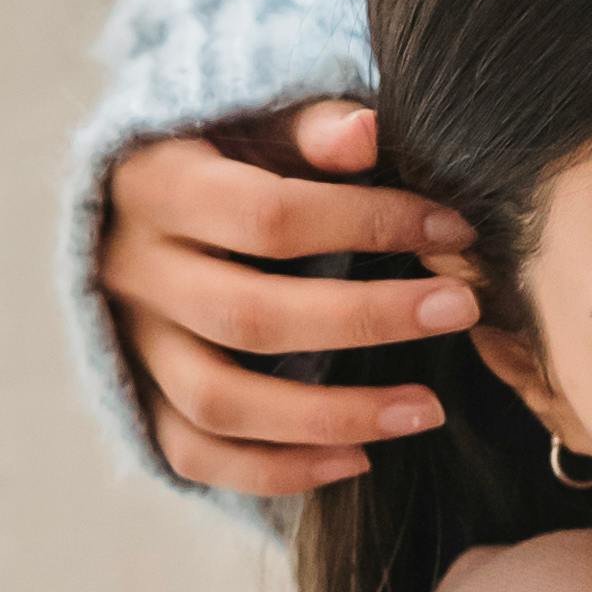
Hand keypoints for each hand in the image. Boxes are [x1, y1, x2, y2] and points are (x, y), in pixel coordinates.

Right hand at [100, 101, 480, 502]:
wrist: (129, 208)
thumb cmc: (219, 155)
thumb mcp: (253, 121)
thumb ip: (307, 127)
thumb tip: (368, 132)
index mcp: (156, 185)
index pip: (268, 217)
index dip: (367, 222)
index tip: (453, 227)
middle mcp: (132, 272)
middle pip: (249, 317)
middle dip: (368, 318)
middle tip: (462, 309)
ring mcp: (131, 345)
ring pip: (221, 402)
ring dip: (332, 416)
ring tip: (426, 410)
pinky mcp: (137, 401)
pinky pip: (198, 455)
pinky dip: (278, 469)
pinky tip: (359, 459)